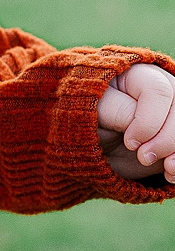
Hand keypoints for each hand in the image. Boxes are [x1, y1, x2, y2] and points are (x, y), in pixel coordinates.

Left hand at [97, 63, 174, 181]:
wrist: (86, 145)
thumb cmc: (84, 120)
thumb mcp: (90, 112)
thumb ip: (117, 110)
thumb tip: (145, 123)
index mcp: (137, 76)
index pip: (158, 90)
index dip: (149, 120)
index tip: (130, 142)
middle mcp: (163, 91)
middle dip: (167, 139)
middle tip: (144, 158)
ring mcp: (171, 114)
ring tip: (168, 171)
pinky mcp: (172, 136)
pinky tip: (171, 174)